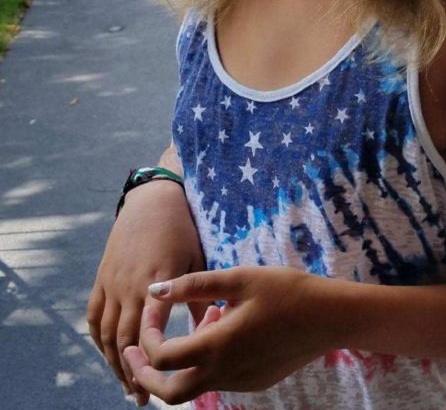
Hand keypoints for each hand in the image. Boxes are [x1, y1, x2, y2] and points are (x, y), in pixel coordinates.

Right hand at [87, 179, 205, 403]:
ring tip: (126, 384)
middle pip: (123, 339)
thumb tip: (207, 333)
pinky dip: (98, 338)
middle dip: (131, 371)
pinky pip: (94, 314)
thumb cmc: (181, 230)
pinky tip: (107, 353)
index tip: (158, 382)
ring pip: (106, 332)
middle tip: (141, 396)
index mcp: (155, 283)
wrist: (152, 199)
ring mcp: (111, 282)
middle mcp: (128, 286)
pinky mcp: (102, 277)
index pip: (147, 332)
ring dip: (113, 361)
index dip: (150, 361)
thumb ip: (196, 298)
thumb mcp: (196, 260)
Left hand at [123, 266, 334, 404]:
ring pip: (195, 386)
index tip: (154, 308)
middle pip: (169, 393)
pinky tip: (225, 327)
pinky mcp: (255, 382)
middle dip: (145, 373)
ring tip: (200, 321)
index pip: (160, 357)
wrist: (329, 316)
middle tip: (134, 350)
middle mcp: (223, 373)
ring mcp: (240, 383)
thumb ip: (193, 286)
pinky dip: (208, 360)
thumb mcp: (238, 279)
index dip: (146, 334)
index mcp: (215, 347)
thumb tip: (154, 290)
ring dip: (181, 362)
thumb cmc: (285, 291)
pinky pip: (219, 379)